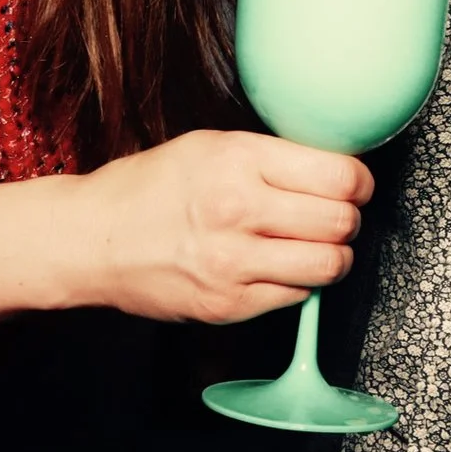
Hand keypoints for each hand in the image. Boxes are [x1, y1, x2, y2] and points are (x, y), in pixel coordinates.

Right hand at [73, 130, 369, 324]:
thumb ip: (270, 157)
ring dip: (332, 256)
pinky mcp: (228, 304)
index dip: (359, 183)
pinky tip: (277, 267)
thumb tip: (332, 167)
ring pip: (329, 265)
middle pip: (341, 222)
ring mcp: (233, 263)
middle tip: (336, 216)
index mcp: (238, 161)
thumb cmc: (148, 187)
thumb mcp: (209, 147)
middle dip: (348, 219)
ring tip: (315, 245)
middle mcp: (238, 210)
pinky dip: (297, 283)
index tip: (355, 186)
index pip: (338, 176)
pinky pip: (295, 297)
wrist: (91, 239)